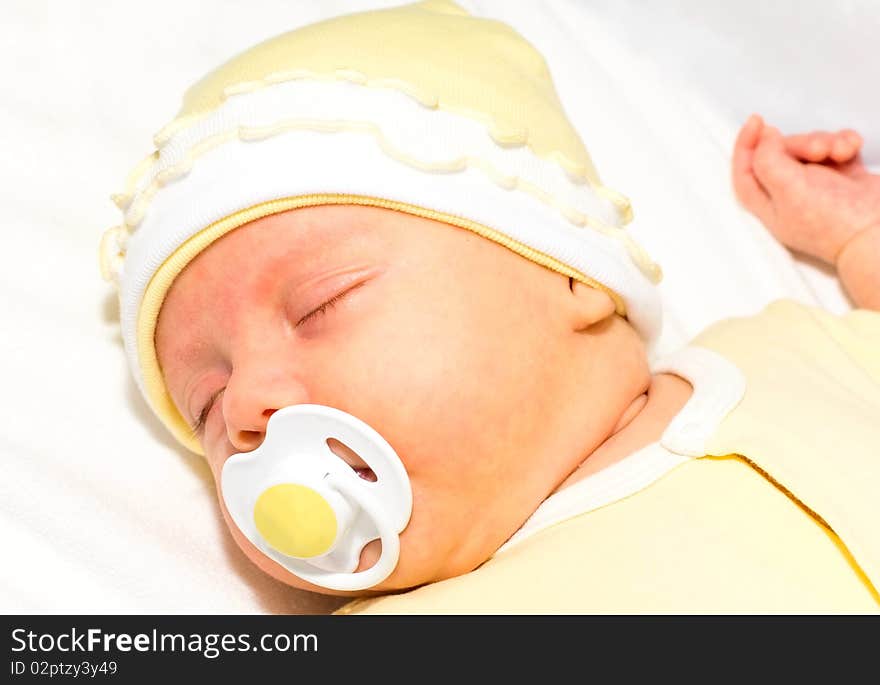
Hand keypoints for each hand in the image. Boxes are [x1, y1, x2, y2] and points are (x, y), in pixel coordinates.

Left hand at [732, 114, 879, 265]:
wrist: (879, 232)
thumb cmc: (834, 221)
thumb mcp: (788, 190)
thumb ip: (767, 161)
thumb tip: (764, 138)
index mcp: (769, 205)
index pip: (745, 172)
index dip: (745, 146)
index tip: (756, 122)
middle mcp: (791, 196)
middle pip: (781, 154)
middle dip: (800, 143)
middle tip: (817, 150)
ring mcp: (820, 186)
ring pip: (811, 148)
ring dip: (826, 142)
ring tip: (840, 152)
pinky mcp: (846, 177)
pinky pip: (838, 148)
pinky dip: (844, 142)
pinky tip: (852, 148)